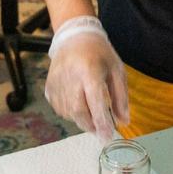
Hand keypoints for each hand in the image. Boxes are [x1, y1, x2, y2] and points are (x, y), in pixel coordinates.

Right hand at [44, 18, 129, 141]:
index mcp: (90, 71)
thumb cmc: (100, 53)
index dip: (102, 122)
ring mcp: (57, 82)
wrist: (74, 36)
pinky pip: (59, 108)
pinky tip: (78, 105)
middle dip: (90, 125)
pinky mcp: (49, 85)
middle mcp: (71, 77)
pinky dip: (69, 113)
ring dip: (81, 119)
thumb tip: (124, 121)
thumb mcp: (116, 70)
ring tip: (90, 115)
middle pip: (78, 111)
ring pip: (68, 112)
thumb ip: (121, 97)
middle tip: (100, 130)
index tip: (108, 137)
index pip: (95, 101)